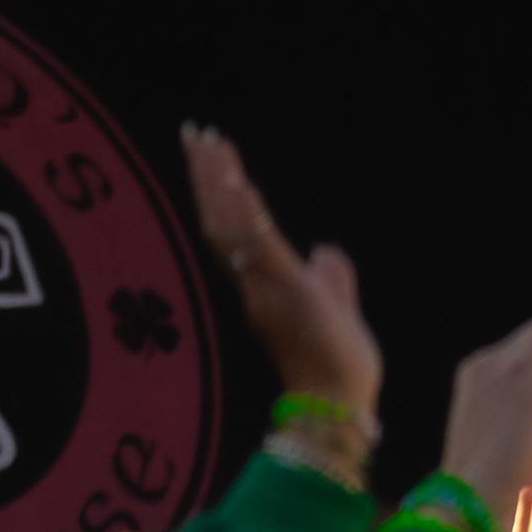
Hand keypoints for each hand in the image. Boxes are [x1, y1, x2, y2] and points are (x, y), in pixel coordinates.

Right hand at [188, 125, 379, 418]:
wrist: (337, 401)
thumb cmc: (335, 362)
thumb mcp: (335, 303)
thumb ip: (330, 275)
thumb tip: (327, 248)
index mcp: (262, 283)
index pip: (233, 228)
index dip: (219, 191)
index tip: (210, 153)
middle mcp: (252, 282)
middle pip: (219, 218)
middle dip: (206, 174)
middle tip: (193, 131)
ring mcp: (263, 285)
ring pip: (229, 223)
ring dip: (217, 179)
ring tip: (206, 140)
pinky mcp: (282, 289)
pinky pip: (255, 242)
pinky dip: (243, 209)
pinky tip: (236, 178)